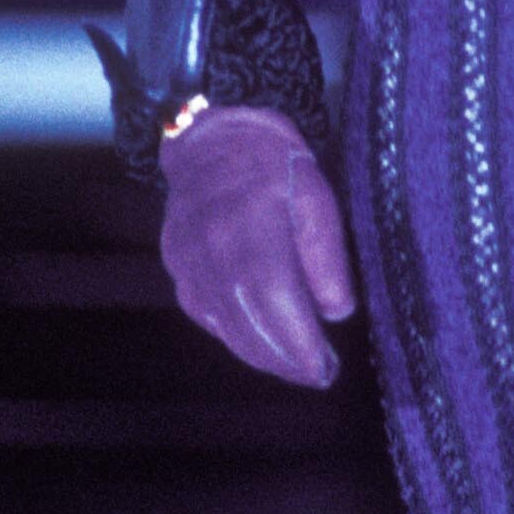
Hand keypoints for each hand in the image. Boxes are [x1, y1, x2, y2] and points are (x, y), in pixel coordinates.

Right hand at [158, 105, 356, 387]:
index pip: (275, 300)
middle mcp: (211, 248)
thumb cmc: (273, 165)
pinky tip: (260, 342)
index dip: (299, 343)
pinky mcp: (176, 265)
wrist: (212, 138)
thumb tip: (336, 313)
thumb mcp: (316, 196)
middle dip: (285, 359)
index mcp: (251, 225)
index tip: (326, 369)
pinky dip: (234, 334)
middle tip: (319, 375)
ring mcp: (187, 259)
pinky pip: (205, 313)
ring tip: (296, 367)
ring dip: (261, 355)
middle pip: (248, 322)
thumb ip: (325, 255)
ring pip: (224, 325)